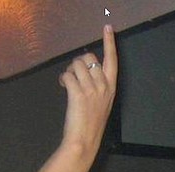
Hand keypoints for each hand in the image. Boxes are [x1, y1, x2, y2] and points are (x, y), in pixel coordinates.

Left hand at [58, 25, 117, 156]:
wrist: (84, 140)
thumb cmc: (91, 124)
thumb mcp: (101, 103)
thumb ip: (97, 86)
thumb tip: (83, 71)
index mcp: (111, 87)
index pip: (112, 60)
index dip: (109, 42)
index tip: (107, 28)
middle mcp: (103, 86)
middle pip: (89, 58)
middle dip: (78, 62)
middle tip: (74, 75)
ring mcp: (91, 90)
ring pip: (76, 65)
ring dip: (69, 71)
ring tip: (67, 82)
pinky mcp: (78, 94)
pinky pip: (67, 76)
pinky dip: (62, 78)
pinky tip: (63, 86)